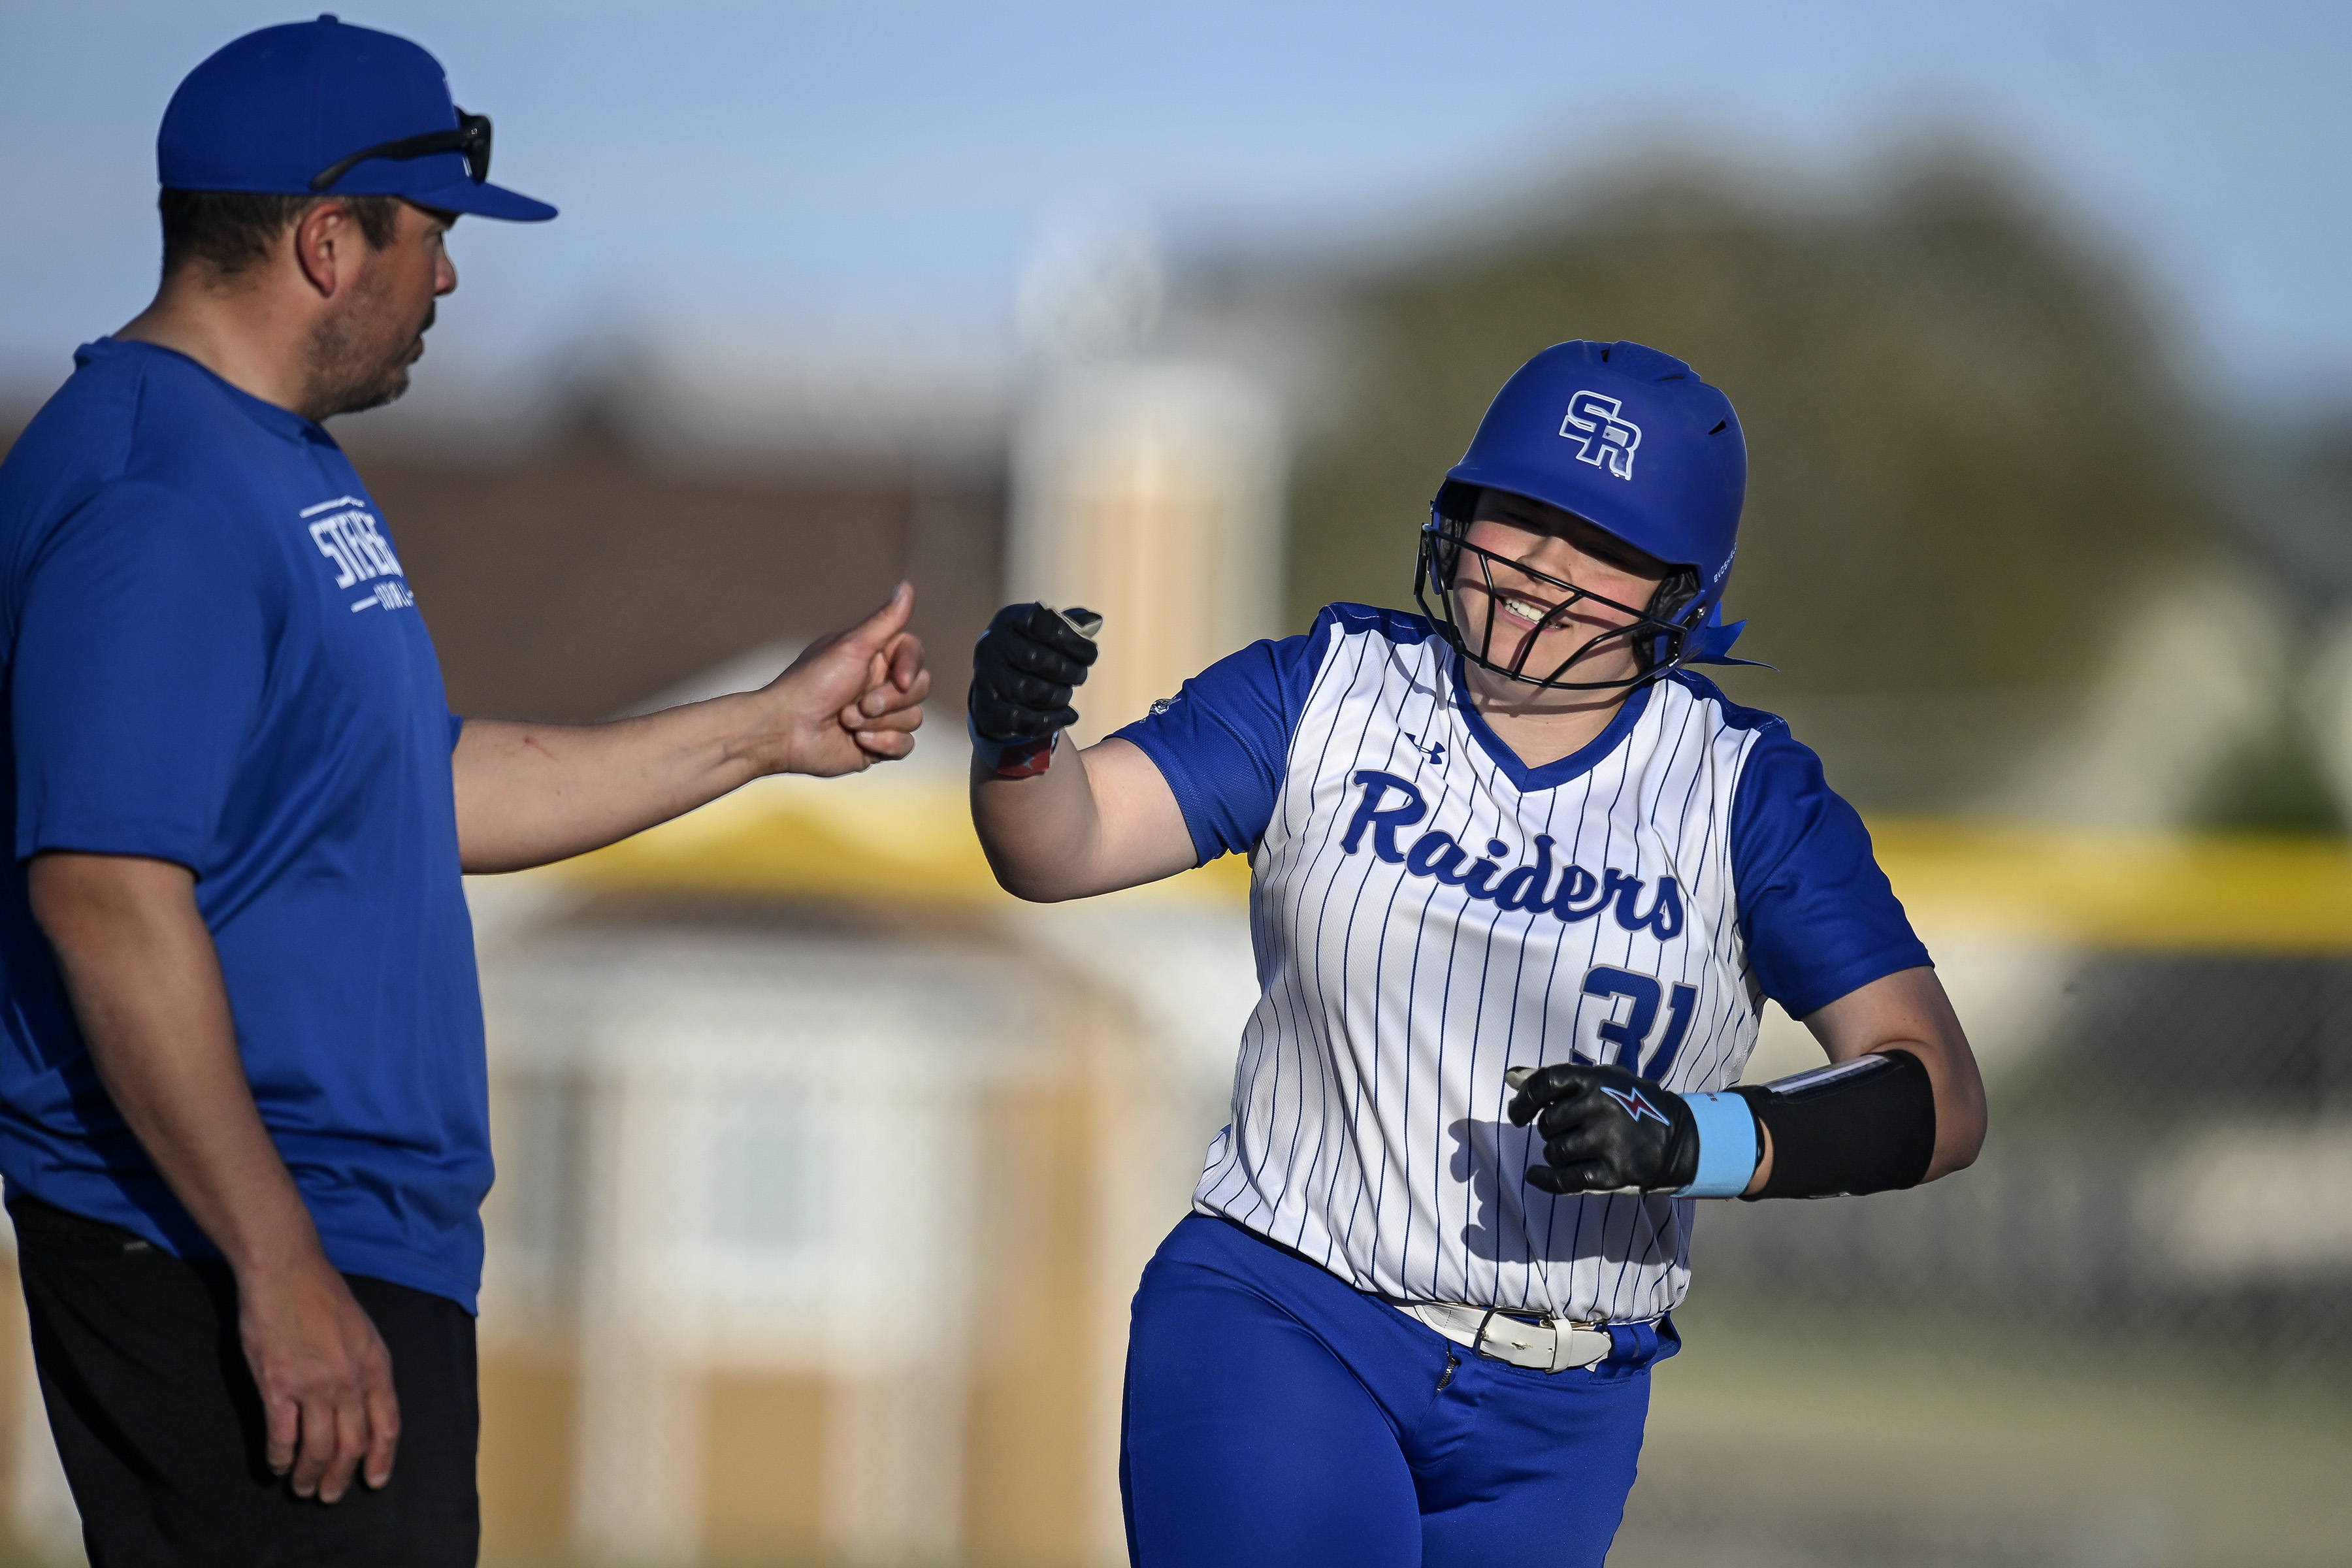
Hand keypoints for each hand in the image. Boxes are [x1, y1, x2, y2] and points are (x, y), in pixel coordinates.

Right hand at [237, 1249, 398, 1503]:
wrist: (286, 1270)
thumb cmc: (324, 1296)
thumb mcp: (363, 1331)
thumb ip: (366, 1368)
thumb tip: (366, 1407)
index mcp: (376, 1365)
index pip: (387, 1425)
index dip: (381, 1459)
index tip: (374, 1481)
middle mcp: (349, 1380)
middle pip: (351, 1445)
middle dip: (342, 1477)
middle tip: (331, 1494)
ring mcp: (313, 1384)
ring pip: (317, 1448)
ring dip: (309, 1475)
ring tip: (303, 1487)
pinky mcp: (277, 1385)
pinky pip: (281, 1436)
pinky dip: (279, 1457)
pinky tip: (277, 1464)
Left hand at [762, 582, 931, 776]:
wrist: (786, 730)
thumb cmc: (813, 684)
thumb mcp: (852, 646)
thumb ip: (886, 619)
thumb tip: (907, 584)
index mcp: (875, 657)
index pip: (915, 656)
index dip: (911, 668)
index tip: (898, 680)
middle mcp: (881, 684)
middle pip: (920, 688)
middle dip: (889, 700)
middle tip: (858, 704)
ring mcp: (881, 716)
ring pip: (914, 718)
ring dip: (879, 723)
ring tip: (846, 721)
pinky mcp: (879, 744)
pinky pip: (905, 745)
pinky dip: (883, 744)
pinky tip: (857, 741)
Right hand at [970, 602, 1100, 742]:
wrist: (996, 688)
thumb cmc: (1031, 653)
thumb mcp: (1047, 634)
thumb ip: (1071, 625)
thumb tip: (1095, 620)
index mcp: (1009, 620)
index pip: (1041, 622)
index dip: (1071, 639)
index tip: (1090, 653)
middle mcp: (991, 645)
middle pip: (1036, 658)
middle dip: (1069, 670)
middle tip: (1081, 675)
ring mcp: (986, 678)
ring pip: (1030, 690)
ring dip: (1060, 695)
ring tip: (1067, 693)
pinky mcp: (989, 710)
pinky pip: (1025, 719)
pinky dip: (1054, 719)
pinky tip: (1069, 715)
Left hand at [1506, 1061, 1698, 1194]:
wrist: (1679, 1139)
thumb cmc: (1631, 1105)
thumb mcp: (1602, 1081)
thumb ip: (1558, 1081)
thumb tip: (1510, 1077)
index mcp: (1597, 1080)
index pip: (1545, 1082)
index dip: (1524, 1100)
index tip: (1518, 1115)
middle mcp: (1602, 1107)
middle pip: (1547, 1123)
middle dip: (1550, 1131)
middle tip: (1568, 1132)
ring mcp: (1608, 1141)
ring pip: (1553, 1151)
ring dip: (1556, 1153)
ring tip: (1577, 1150)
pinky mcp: (1614, 1172)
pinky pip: (1564, 1179)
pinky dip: (1544, 1179)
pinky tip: (1536, 1175)